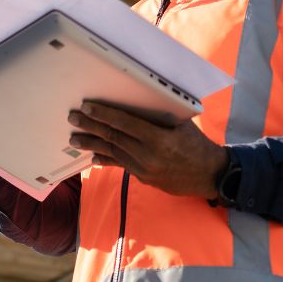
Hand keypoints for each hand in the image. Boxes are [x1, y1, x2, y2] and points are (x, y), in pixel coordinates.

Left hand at [68, 101, 228, 198]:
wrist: (210, 175)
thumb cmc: (197, 143)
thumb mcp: (182, 124)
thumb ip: (159, 117)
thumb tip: (136, 102)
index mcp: (158, 138)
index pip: (124, 124)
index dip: (104, 115)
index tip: (88, 108)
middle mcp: (148, 156)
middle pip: (113, 138)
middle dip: (91, 127)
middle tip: (73, 118)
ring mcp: (144, 170)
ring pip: (113, 153)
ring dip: (92, 145)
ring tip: (74, 138)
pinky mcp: (144, 178)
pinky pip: (121, 165)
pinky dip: (106, 159)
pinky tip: (93, 157)